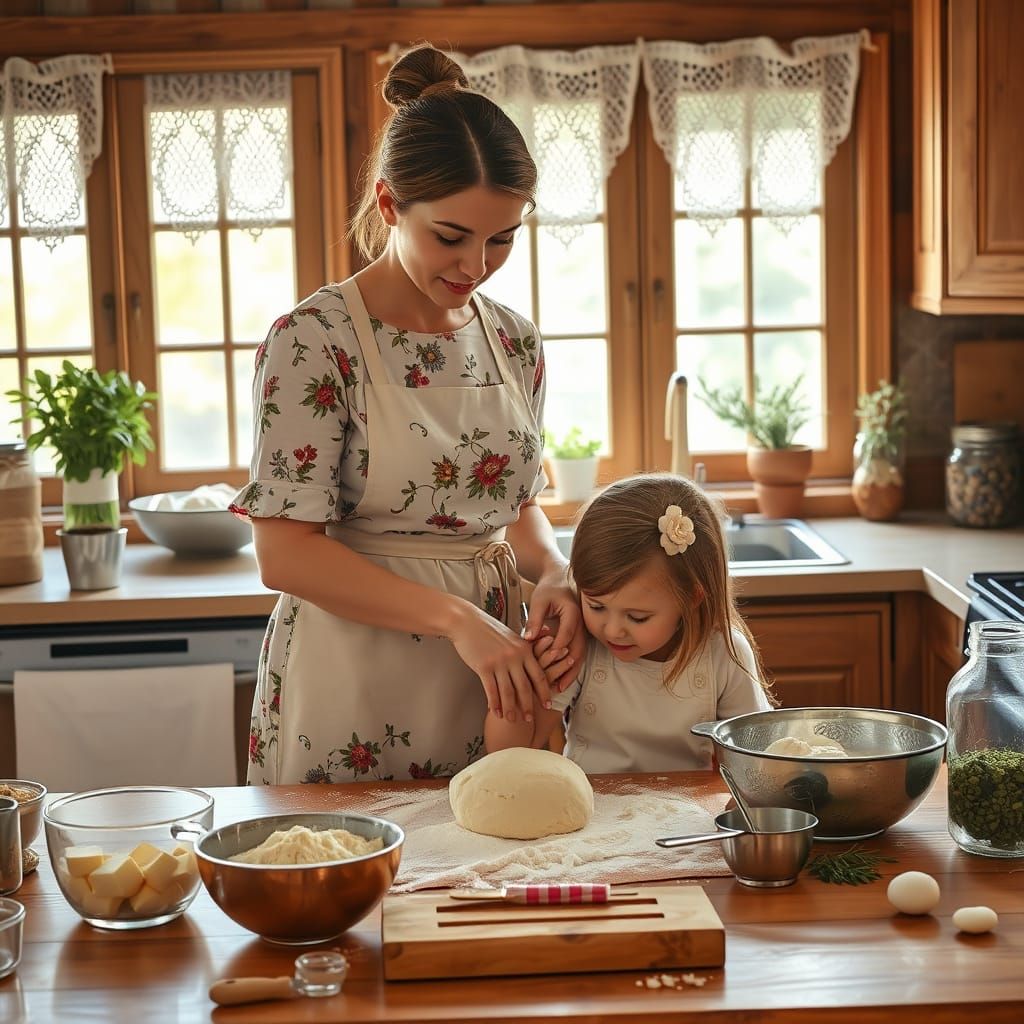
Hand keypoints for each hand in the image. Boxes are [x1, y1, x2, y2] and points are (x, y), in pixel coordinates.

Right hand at [448, 604, 551, 722]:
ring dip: (511, 709)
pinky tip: (496, 713)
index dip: (544, 692)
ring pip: (508, 692)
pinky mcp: (484, 666)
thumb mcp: (511, 637)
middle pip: (525, 686)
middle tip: (530, 719)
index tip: (547, 705)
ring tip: (512, 721)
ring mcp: (499, 662)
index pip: (538, 675)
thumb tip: (537, 657)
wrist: (467, 622)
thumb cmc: (489, 629)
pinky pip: (491, 690)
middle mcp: (514, 657)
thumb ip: (524, 649)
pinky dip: (494, 704)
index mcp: (524, 649)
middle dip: (528, 705)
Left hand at [523, 572, 584, 690]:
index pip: (567, 633)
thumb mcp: (539, 601)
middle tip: (558, 685)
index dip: (558, 649)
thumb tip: (528, 639)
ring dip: (571, 672)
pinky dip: (569, 666)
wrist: (559, 580)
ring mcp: (581, 630)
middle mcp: (580, 623)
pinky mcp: (577, 634)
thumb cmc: (548, 589)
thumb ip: (534, 619)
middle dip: (569, 669)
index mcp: (572, 612)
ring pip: (579, 654)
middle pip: (578, 649)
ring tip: (560, 687)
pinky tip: (560, 678)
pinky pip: (575, 652)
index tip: (548, 662)